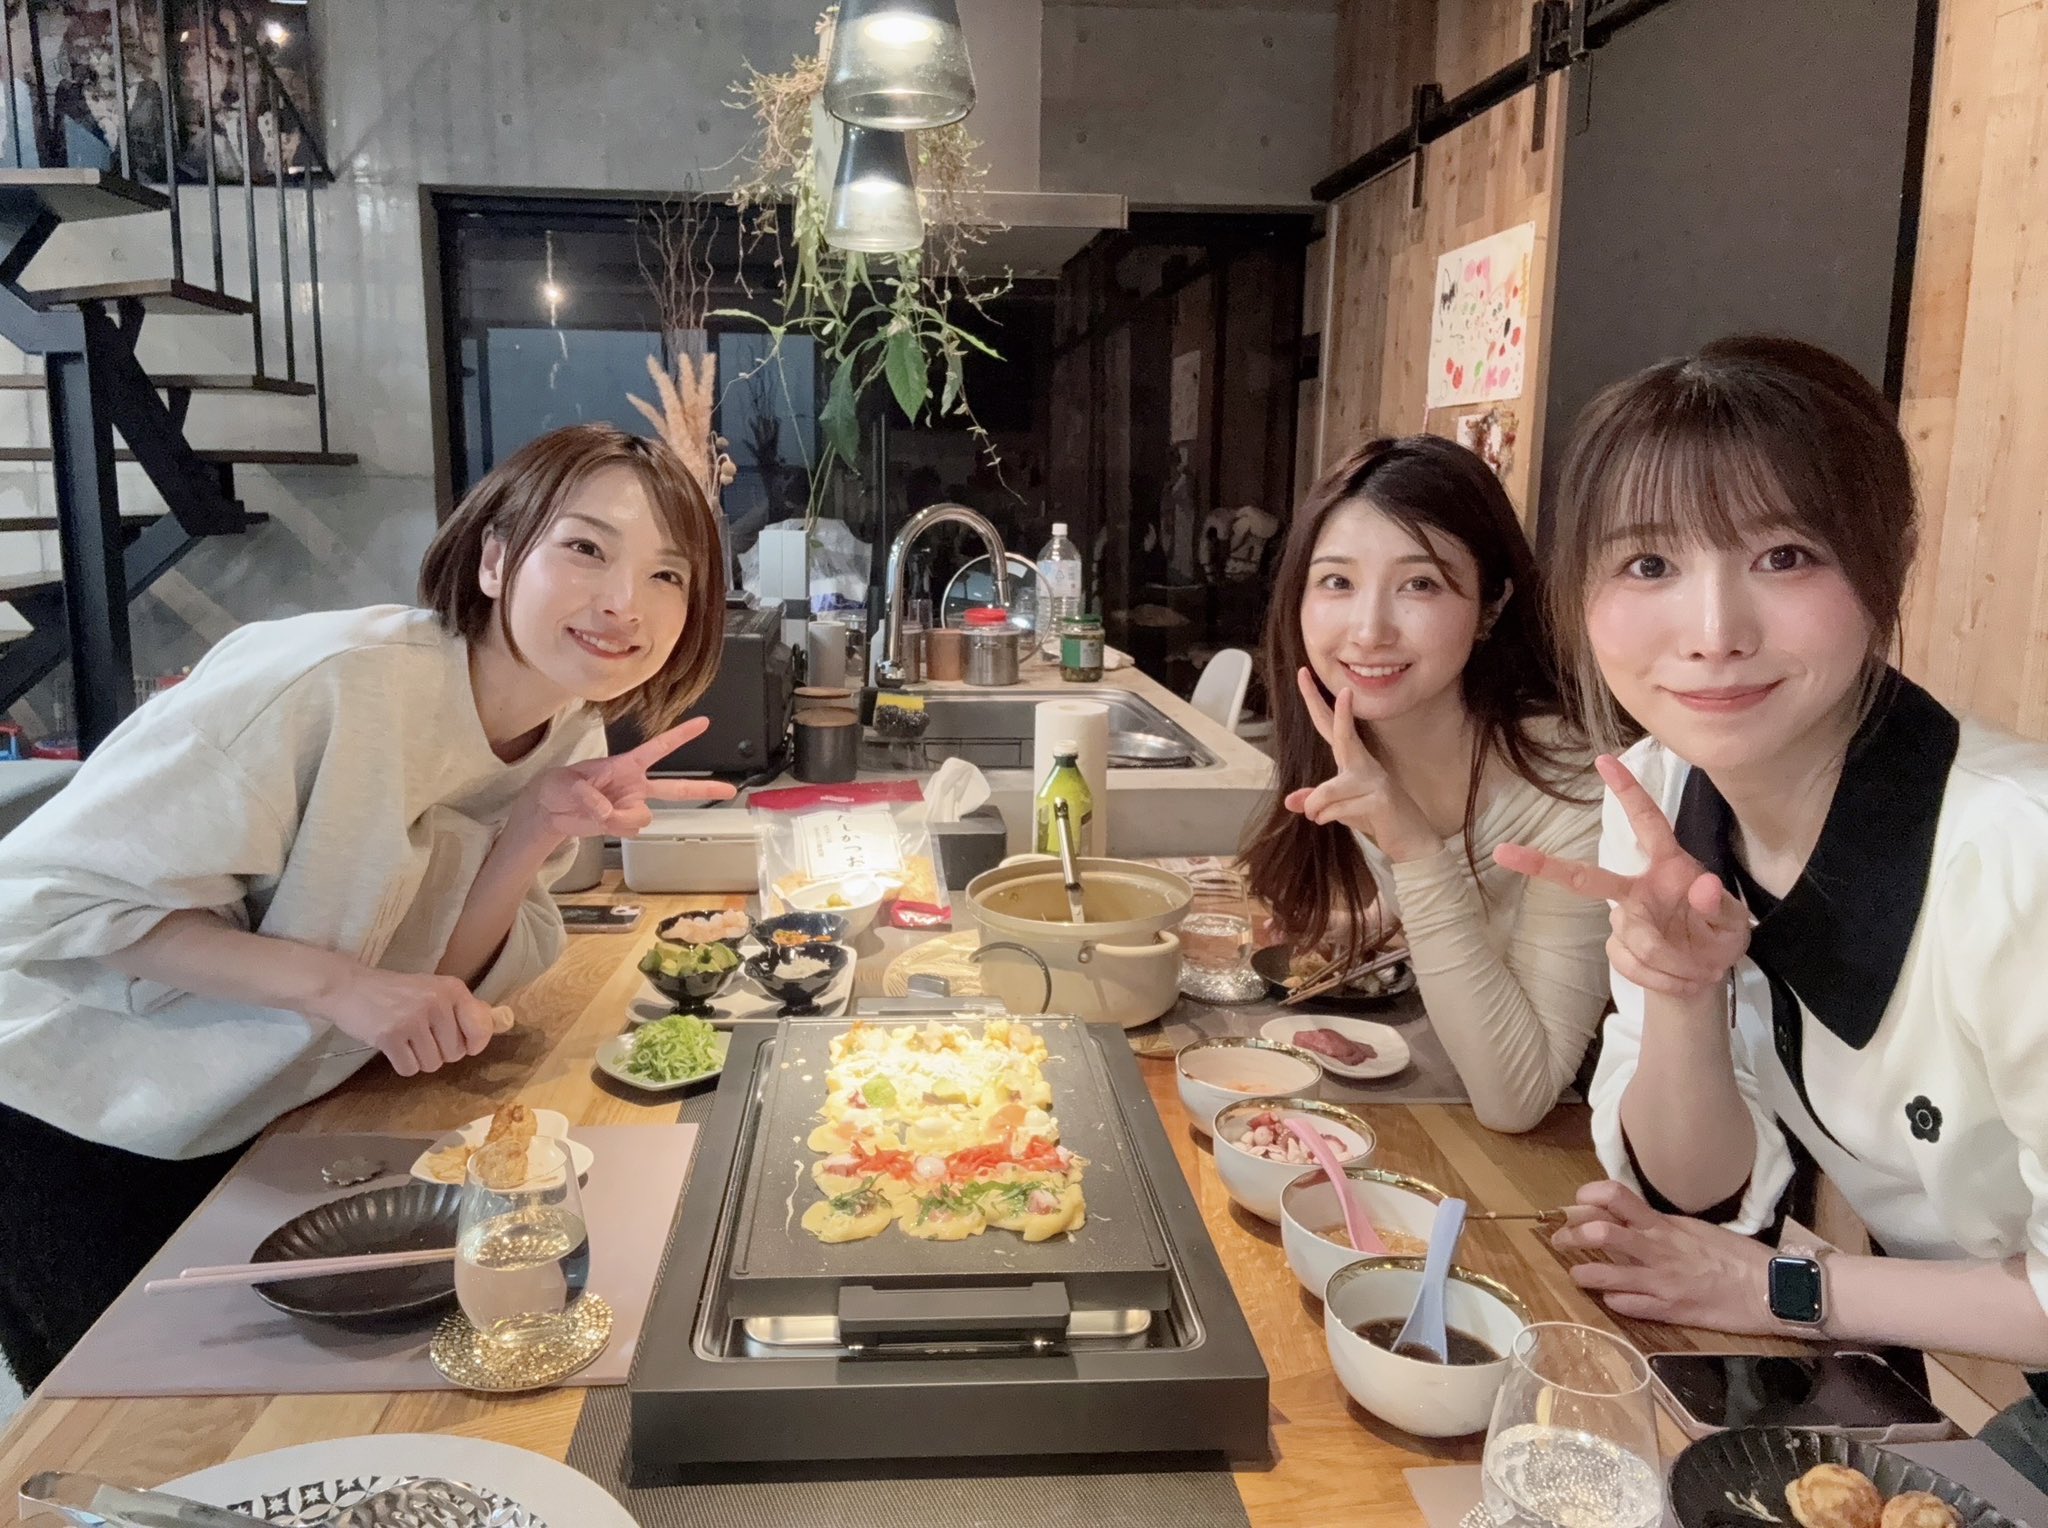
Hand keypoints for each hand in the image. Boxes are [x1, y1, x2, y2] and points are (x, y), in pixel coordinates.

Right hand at [308, 959, 499, 1076]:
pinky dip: (402, 1064)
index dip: (475, 1043)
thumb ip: (461, 1007)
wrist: (349, 987)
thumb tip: (494, 1023)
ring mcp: (412, 1019)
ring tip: (406, 1039)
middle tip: (420, 1035)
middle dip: (439, 1052)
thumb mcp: (433, 989)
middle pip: (455, 1053)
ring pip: (432, 1064)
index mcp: (452, 989)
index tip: (465, 1045)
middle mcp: (437, 1002)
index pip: (481, 1028)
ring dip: (419, 1059)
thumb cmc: (396, 993)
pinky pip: (409, 1069)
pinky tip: (393, 1046)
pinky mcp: (390, 1036)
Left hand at [517, 716, 737, 844]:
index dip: (681, 736)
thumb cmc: (557, 787)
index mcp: (625, 764)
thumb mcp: (566, 784)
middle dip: (704, 788)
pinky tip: (599, 822)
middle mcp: (635, 785)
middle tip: (729, 790)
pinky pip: (630, 830)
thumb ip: (587, 795)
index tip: (704, 723)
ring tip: (597, 813)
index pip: (658, 748)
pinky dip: (613, 828)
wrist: (549, 813)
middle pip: (676, 788)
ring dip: (620, 819)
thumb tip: (605, 809)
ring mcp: (631, 805)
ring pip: (644, 817)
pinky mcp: (624, 823)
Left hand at [1283, 668, 1442, 862]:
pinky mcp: (1380, 800)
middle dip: (1334, 710)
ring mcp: (1374, 780)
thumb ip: (1318, 802)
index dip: (1316, 701)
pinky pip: (1339, 808)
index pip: (1331, 725)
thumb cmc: (1376, 818)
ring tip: (1317, 817)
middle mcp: (1364, 765)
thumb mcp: (1340, 809)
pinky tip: (1344, 822)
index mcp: (1353, 761)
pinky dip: (1331, 818)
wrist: (1411, 840)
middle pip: (1342, 734)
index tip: (1304, 674)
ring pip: (1330, 789)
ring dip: (1317, 807)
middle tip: (1323, 680)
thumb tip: (1291, 801)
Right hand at [1494, 754, 1749, 999]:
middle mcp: (1639, 888)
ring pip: (1634, 938)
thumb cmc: (1719, 936)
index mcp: (1669, 866)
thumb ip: (1718, 905)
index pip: (1648, 823)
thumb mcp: (1733, 924)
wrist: (1704, 976)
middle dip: (1544, 865)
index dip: (1628, 792)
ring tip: (1694, 969)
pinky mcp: (1618, 946)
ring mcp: (1625, 919)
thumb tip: (1703, 884)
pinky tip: (1676, 977)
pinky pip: (1628, 963)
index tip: (1604, 760)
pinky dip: (1657, 976)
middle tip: (1505, 852)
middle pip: (1587, 877)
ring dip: (1669, 961)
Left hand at [1551, 1180, 1791, 1335]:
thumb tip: (1629, 1220)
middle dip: (1572, 1235)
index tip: (1577, 1202)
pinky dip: (1614, 1301)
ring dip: (1584, 1273)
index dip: (1589, 1196)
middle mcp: (1658, 1249)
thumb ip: (1660, 1226)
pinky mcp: (1670, 1310)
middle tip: (1561, 1239)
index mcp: (1665, 1224)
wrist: (1772, 1288)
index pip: (1616, 1197)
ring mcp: (1661, 1282)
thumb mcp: (1695, 1230)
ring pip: (1605, 1275)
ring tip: (1577, 1274)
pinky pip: (1628, 1306)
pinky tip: (1612, 1299)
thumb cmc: (1737, 1256)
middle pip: (1600, 1233)